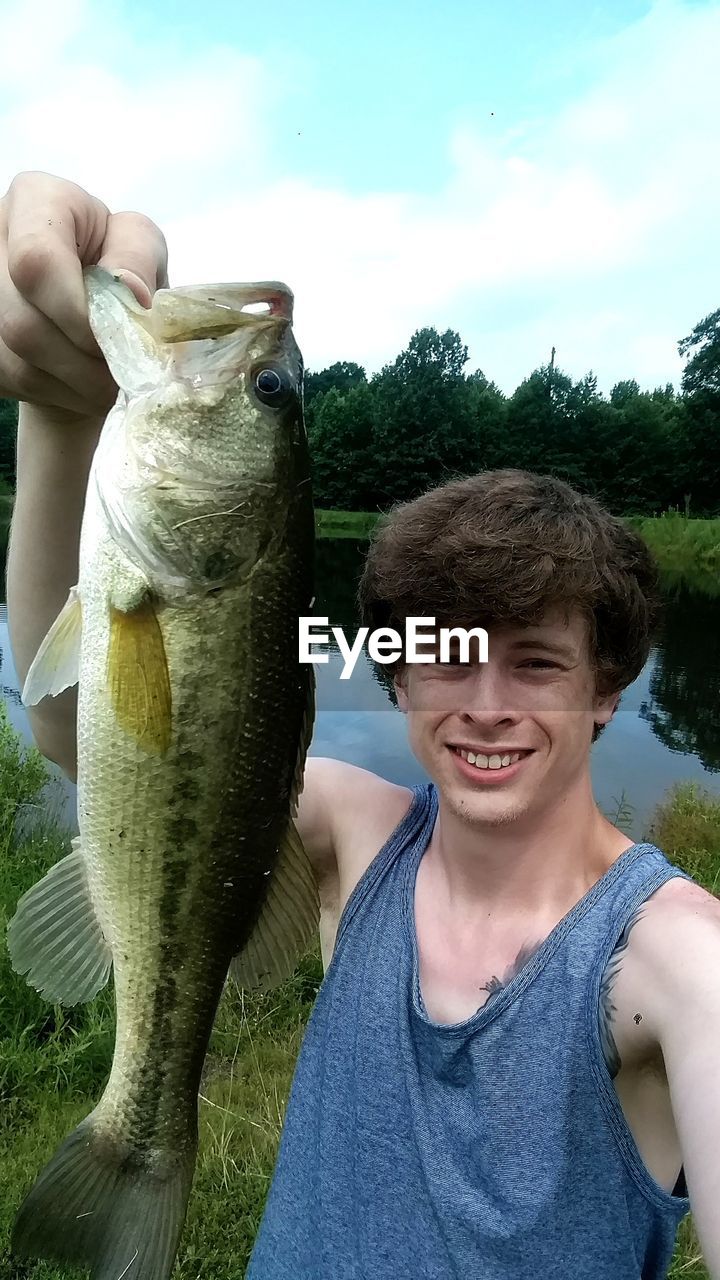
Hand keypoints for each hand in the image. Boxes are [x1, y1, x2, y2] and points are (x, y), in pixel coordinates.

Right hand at [0, 170, 168, 424]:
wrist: (94, 314)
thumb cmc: (120, 270)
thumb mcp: (143, 249)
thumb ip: (138, 260)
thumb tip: (132, 294)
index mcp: (36, 200)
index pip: (36, 261)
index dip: (76, 313)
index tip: (115, 338)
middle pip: (23, 321)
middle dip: (83, 360)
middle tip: (123, 372)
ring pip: (17, 359)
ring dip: (75, 383)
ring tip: (109, 380)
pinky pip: (15, 380)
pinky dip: (59, 392)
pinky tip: (80, 381)